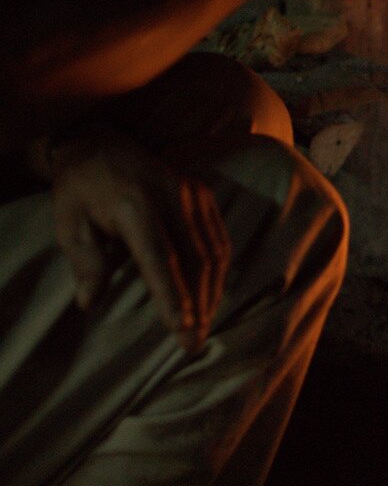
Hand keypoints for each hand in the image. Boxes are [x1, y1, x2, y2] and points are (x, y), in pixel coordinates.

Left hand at [44, 126, 229, 351]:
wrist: (100, 143)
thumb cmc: (80, 189)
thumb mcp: (69, 223)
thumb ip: (85, 261)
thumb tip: (89, 303)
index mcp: (133, 202)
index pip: (159, 256)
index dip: (172, 294)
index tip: (180, 327)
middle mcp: (171, 195)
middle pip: (195, 258)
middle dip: (198, 303)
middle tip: (194, 342)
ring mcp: (192, 192)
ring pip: (214, 250)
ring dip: (212, 291)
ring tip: (204, 324)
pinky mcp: (203, 194)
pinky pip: (219, 238)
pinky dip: (218, 270)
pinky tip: (211, 293)